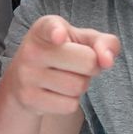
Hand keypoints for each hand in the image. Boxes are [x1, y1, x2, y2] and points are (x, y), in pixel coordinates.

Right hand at [3, 15, 118, 114]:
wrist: (24, 80)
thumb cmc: (62, 54)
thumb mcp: (83, 40)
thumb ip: (104, 42)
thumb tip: (108, 61)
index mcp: (44, 28)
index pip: (51, 27)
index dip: (57, 31)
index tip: (59, 36)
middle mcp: (31, 49)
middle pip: (87, 61)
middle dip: (91, 67)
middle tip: (77, 66)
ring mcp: (27, 75)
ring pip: (78, 87)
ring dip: (80, 86)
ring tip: (64, 78)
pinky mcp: (28, 98)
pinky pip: (69, 105)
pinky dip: (70, 102)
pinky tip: (55, 93)